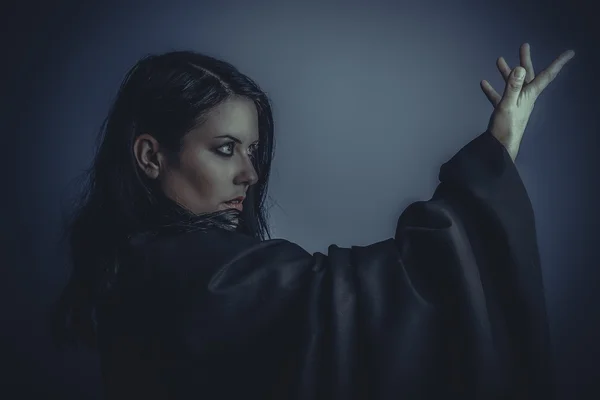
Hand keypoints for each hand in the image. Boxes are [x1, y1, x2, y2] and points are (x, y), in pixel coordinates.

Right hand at [480, 43, 574, 160]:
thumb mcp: (508, 105)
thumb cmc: (506, 128)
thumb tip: (520, 69)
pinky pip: (500, 96)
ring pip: (512, 84)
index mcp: (529, 95)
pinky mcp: (505, 111)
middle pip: (528, 75)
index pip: (546, 75)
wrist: (500, 147)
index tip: (570, 53)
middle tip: (524, 46)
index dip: (558, 63)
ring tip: (499, 60)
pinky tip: (484, 83)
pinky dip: (493, 89)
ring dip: (506, 72)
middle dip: (526, 60)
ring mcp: (515, 104)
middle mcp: (525, 97)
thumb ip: (512, 87)